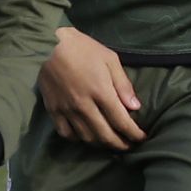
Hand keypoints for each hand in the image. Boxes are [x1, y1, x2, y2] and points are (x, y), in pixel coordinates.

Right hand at [36, 27, 145, 149]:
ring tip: (110, 143)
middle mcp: (84, 105)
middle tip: (129, 146)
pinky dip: (78, 139)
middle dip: (120, 145)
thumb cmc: (83, 48)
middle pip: (105, 135)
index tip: (142, 138)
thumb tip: (135, 107)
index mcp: (101, 91)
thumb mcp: (110, 59)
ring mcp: (67, 110)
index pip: (121, 121)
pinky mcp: (53, 111)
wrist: (48, 44)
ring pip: (87, 137)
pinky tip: (86, 136)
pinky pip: (67, 133)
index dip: (134, 134)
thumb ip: (123, 84)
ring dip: (101, 144)